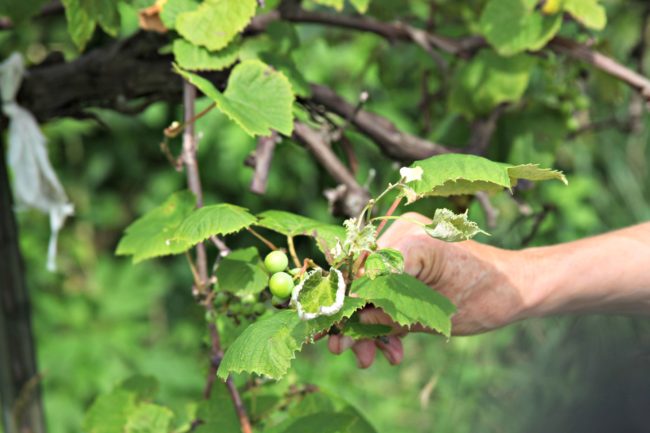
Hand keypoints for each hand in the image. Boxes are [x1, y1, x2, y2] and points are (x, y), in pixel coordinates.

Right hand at [328, 212, 528, 367]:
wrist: (518, 286)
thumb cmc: (486, 297)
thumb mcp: (432, 316)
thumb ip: (390, 316)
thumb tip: (350, 327)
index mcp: (412, 240)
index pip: (362, 274)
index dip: (346, 306)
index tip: (336, 336)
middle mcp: (403, 232)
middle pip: (362, 279)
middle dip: (355, 319)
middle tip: (349, 352)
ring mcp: (404, 240)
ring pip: (371, 284)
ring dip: (370, 322)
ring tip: (372, 357)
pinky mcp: (409, 254)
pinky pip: (386, 283)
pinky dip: (386, 312)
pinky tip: (392, 345)